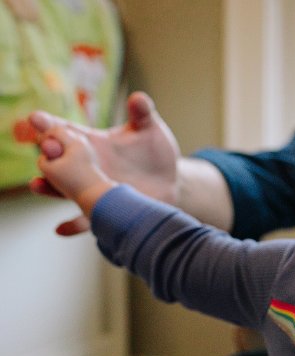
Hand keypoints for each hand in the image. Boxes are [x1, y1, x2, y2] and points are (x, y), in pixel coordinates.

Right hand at [21, 91, 180, 234]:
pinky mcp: (105, 209)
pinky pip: (85, 219)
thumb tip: (138, 98)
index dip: (48, 124)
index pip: (64, 131)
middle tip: (47, 149)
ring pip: (62, 190)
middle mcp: (85, 166)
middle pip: (57, 160)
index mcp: (91, 143)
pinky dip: (72, 224)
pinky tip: (61, 229)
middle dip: (49, 154)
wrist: (168, 181)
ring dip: (48, 188)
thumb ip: (142, 114)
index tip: (36, 118)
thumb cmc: (156, 151)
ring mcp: (93, 188)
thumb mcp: (150, 130)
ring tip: (37, 184)